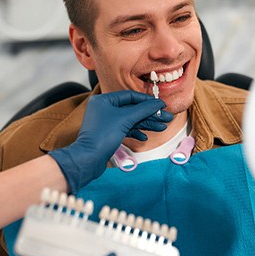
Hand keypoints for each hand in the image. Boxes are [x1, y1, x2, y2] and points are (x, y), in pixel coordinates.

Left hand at [49, 90, 172, 192]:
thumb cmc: (102, 136)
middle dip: (150, 115)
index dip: (147, 101)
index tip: (161, 105)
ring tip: (161, 128)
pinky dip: (136, 132)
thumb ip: (143, 110)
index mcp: (104, 100)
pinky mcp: (108, 134)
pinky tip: (144, 138)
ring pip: (131, 120)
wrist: (88, 159)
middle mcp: (104, 109)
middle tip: (166, 118)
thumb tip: (158, 103)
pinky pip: (125, 129)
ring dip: (146, 124)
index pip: (130, 96)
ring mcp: (106, 122)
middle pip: (132, 109)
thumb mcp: (125, 119)